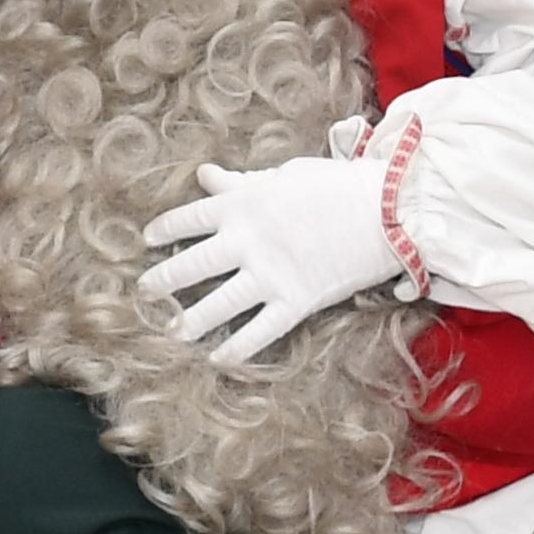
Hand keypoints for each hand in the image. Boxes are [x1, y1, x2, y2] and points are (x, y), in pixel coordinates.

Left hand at [140, 155, 404, 365]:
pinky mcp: (295, 302)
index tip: (148, 240)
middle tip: (144, 291)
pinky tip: (217, 359)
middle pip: (193, 264)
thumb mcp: (283, 174)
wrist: (389, 211)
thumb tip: (205, 174)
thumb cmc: (337, 185)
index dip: (165, 230)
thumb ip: (241, 182)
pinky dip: (236, 349)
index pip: (189, 218)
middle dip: (164, 280)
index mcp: (242, 205)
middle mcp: (247, 242)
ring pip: (218, 304)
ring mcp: (270, 275)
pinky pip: (258, 332)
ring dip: (191, 321)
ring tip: (172, 332)